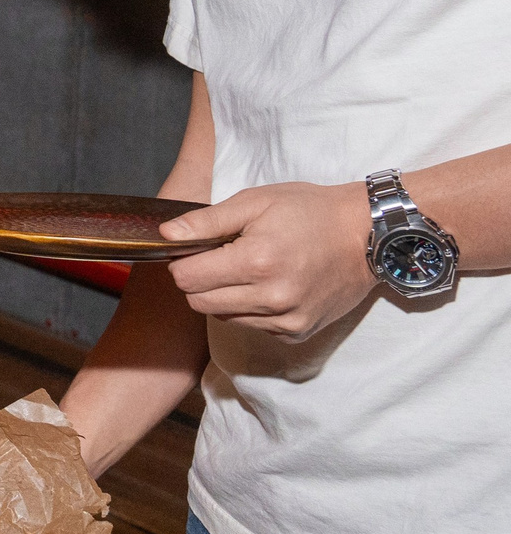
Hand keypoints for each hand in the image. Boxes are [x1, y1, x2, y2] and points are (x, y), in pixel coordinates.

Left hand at [162, 180, 377, 338]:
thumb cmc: (310, 211)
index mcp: (256, 262)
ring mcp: (288, 319)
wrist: (368, 234)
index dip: (183, 261)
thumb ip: (206, 221)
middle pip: (199, 302)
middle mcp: (272, 298)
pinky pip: (253, 327)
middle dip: (198, 280)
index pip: (187, 279)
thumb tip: (166, 234)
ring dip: (223, 295)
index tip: (196, 249)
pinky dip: (249, 309)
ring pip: (223, 317)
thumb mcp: (255, 201)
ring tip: (248, 268)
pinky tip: (268, 285)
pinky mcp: (299, 332)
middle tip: (219, 257)